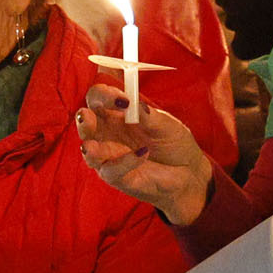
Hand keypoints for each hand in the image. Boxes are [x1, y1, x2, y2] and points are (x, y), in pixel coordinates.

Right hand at [72, 101, 215, 225]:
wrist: (189, 172)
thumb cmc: (173, 143)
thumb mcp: (165, 124)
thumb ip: (147, 114)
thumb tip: (133, 101)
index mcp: (116, 114)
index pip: (97, 98)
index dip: (103, 95)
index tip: (123, 99)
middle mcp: (107, 134)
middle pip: (84, 121)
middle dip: (83, 118)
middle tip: (90, 115)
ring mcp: (110, 156)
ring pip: (87, 150)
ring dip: (89, 147)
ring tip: (94, 146)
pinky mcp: (117, 177)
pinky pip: (110, 171)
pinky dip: (124, 162)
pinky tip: (143, 154)